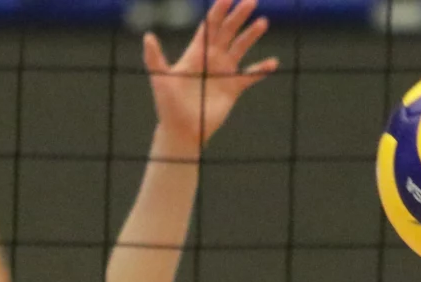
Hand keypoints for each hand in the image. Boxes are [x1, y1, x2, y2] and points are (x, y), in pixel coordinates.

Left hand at [144, 0, 277, 156]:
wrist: (181, 131)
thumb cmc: (168, 106)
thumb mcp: (161, 79)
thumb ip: (154, 58)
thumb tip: (147, 36)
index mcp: (196, 53)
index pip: (210, 26)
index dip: (219, 10)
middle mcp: (211, 59)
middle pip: (228, 31)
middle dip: (239, 16)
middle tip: (251, 1)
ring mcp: (223, 72)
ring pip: (240, 48)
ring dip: (251, 35)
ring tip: (262, 23)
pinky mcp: (233, 88)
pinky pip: (250, 76)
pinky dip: (261, 70)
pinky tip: (273, 63)